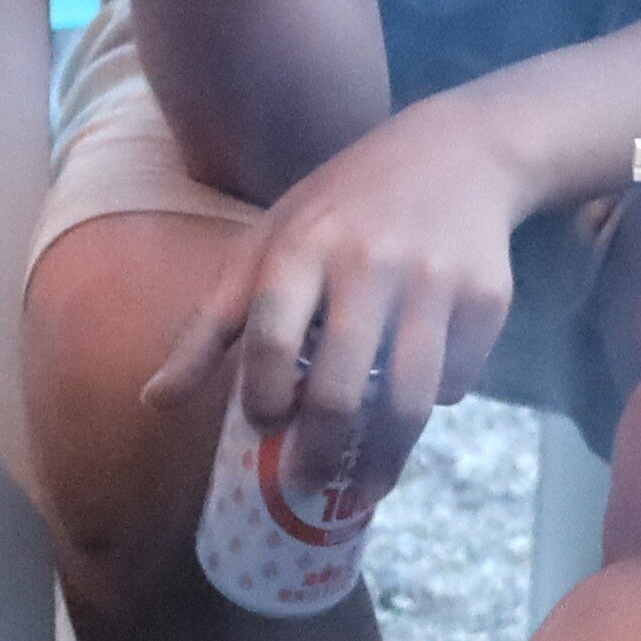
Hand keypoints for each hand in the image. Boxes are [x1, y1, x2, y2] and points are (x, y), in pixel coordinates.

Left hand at [146, 95, 543, 476]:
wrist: (457, 152)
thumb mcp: (268, 244)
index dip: (263, 400)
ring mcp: (433, 282)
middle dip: (318, 455)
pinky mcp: (486, 299)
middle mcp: (369, 263)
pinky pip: (456, 380)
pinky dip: (436, 402)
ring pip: (407, 403)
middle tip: (307, 486)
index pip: (271, 343)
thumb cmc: (342, 207)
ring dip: (383, 461)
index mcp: (303, 246)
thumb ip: (211, 325)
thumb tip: (154, 401)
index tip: (265, 427)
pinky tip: (417, 401)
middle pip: (339, 391)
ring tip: (364, 489)